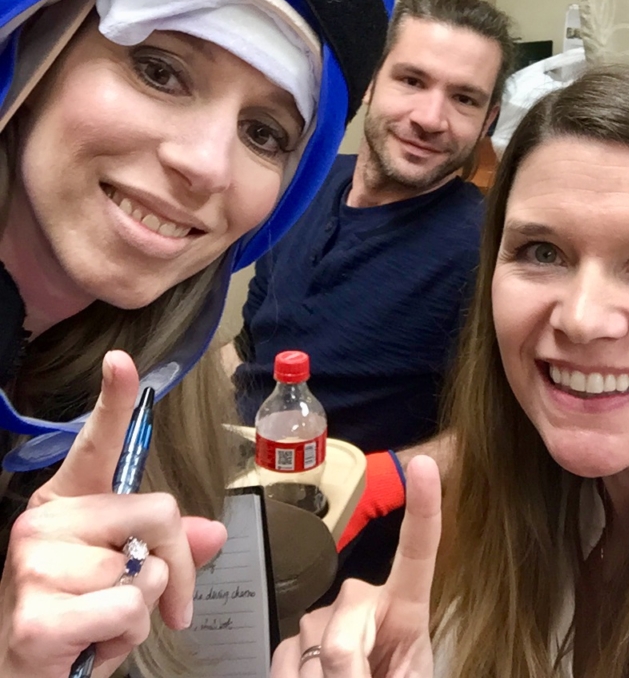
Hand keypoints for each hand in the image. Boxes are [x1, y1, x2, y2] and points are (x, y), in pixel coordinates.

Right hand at [0, 350, 227, 677]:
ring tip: (102, 623)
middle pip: (157, 510)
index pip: (96, 442)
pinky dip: (126, 637)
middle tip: (162, 601)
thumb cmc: (76, 621)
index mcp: (66, 502)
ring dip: (142, 610)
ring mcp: (35, 565)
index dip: (113, 399)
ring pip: (146, 570)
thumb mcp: (126, 578)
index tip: (122, 361)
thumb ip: (169, 549)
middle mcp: (44, 522)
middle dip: (177, 563)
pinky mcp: (39, 615)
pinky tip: (91, 645)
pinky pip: (128, 610)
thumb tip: (213, 532)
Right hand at [271, 455, 440, 677]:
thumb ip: (369, 664)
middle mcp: (363, 601)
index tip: (425, 466)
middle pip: (347, 615)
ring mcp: (325, 617)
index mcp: (405, 608)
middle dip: (348, 663)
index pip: (416, 553)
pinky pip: (281, 657)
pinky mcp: (291, 639)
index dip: (423, 510)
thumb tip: (335, 654)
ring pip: (309, 639)